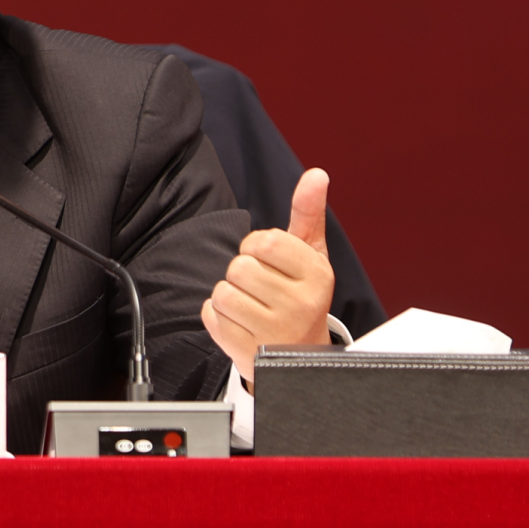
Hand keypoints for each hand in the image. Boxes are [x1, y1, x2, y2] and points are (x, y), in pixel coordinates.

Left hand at [200, 168, 336, 385]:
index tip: (269, 260)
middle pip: (239, 267)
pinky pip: (211, 316)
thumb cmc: (302, 295)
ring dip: (229, 295)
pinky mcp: (248, 351)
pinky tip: (242, 322)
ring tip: (252, 305)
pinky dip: (218, 317)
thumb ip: (308, 213)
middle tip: (261, 287)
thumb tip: (316, 174)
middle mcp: (301, 305)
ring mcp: (275, 332)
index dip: (256, 246)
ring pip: (222, 293)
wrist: (300, 353)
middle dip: (243, 272)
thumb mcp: (310, 253)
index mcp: (317, 275)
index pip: (264, 241)